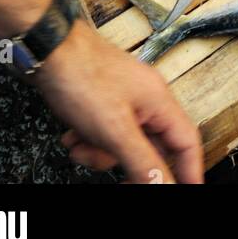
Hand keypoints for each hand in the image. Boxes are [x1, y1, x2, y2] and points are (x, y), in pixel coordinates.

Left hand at [32, 21, 203, 183]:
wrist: (47, 50)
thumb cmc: (81, 75)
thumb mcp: (115, 130)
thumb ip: (144, 162)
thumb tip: (167, 186)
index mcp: (159, 101)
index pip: (186, 142)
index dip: (190, 170)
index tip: (188, 188)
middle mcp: (146, 99)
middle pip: (152, 147)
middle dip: (129, 164)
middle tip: (119, 181)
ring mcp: (124, 100)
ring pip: (124, 143)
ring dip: (101, 153)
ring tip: (81, 147)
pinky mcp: (103, 101)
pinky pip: (105, 133)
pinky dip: (89, 141)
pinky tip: (73, 137)